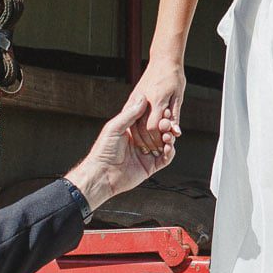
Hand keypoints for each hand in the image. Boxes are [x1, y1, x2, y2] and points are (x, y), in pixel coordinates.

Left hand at [66, 97, 180, 210]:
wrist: (102, 174)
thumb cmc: (103, 150)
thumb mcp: (115, 127)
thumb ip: (130, 113)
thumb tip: (142, 97)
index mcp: (132, 131)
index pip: (150, 120)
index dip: (158, 115)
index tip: (165, 111)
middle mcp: (140, 142)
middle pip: (159, 132)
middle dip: (166, 127)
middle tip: (167, 124)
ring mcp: (146, 154)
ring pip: (165, 144)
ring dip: (170, 138)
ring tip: (168, 136)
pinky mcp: (150, 166)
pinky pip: (165, 159)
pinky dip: (170, 152)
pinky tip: (169, 147)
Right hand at [122, 58, 186, 150]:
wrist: (163, 60)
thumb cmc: (172, 75)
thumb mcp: (178, 97)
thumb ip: (175, 116)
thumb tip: (176, 132)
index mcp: (156, 100)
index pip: (152, 127)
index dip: (158, 138)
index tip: (164, 144)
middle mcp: (143, 101)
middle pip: (142, 129)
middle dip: (150, 141)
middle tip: (158, 148)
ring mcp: (135, 100)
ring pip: (134, 125)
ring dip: (143, 137)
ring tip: (152, 143)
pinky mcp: (132, 100)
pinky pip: (131, 119)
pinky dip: (137, 129)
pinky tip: (144, 134)